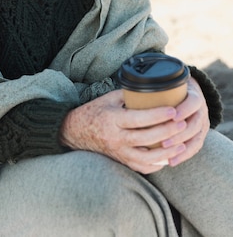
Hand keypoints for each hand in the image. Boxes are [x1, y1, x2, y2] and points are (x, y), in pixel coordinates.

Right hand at [59, 86, 207, 174]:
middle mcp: (115, 138)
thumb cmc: (94, 111)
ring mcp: (118, 153)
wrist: (75, 132)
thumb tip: (152, 88)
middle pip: (146, 138)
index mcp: (112, 119)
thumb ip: (129, 96)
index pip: (139, 119)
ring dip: (167, 152)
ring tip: (182, 144)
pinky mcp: (121, 161)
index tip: (173, 110)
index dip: (158, 115)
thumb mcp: (108, 99)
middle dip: (167, 132)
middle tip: (183, 124)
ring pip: (147, 158)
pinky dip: (157, 164)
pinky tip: (169, 157)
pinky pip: (142, 167)